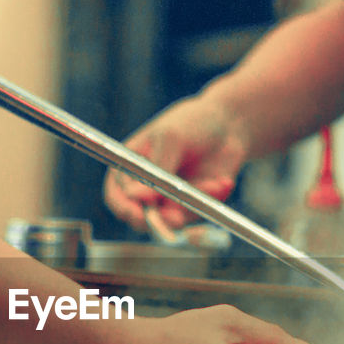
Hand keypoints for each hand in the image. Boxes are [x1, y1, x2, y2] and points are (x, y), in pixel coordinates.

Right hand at [103, 97, 245, 230]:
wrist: (227, 125)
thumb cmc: (192, 123)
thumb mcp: (171, 139)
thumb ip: (156, 169)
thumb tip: (135, 196)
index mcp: (130, 166)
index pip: (116, 195)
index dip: (124, 207)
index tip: (139, 214)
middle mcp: (145, 187)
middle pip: (140, 217)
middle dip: (158, 220)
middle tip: (176, 217)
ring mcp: (168, 198)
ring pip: (172, 220)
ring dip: (192, 206)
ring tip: (213, 183)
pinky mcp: (190, 206)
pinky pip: (196, 215)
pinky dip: (210, 200)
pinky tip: (222, 181)